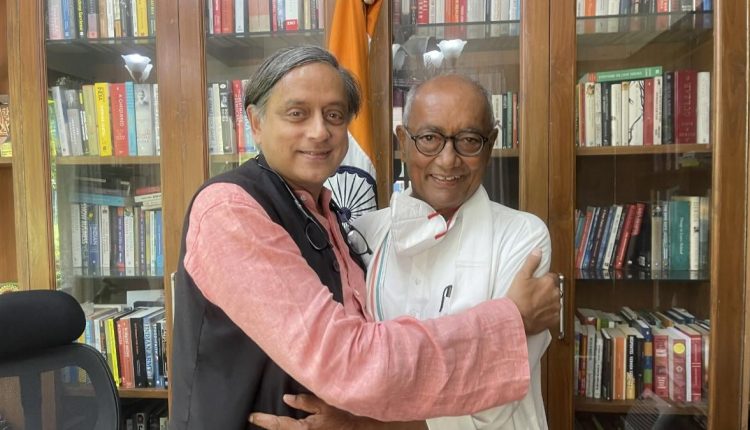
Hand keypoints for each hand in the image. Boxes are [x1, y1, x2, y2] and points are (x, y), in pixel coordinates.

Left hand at [249, 394, 369, 429]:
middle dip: (268, 426)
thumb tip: (286, 398)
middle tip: (255, 420)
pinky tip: (282, 427)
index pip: (277, 424)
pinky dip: (286, 429)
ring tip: (268, 422)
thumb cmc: (341, 418)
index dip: (263, 420)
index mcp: (303, 429)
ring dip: (277, 428)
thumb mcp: (324, 405)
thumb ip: (305, 401)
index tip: (252, 417)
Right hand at [505, 249, 559, 333]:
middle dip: (547, 291)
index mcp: (549, 282)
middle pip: (555, 289)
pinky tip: (539, 313)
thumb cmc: (517, 297)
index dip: (544, 280)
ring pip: (555, 302)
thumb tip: (538, 251)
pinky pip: (554, 314)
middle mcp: (556, 294)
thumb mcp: (522, 276)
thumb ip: (532, 262)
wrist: (515, 318)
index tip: (537, 284)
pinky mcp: (554, 319)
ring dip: (549, 302)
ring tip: (536, 305)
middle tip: (534, 294)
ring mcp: (556, 307)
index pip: (552, 277)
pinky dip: (549, 314)